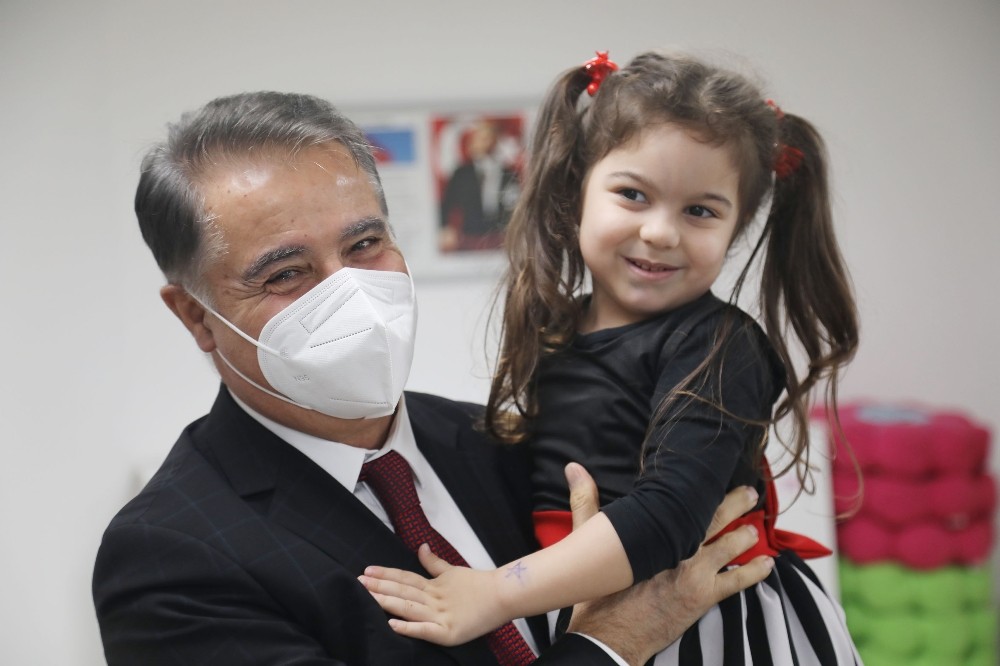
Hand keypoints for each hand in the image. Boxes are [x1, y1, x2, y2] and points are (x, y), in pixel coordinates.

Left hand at [358, 546, 508, 645]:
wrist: (504, 595)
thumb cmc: (479, 585)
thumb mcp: (452, 571)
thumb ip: (433, 563)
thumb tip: (421, 546)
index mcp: (434, 585)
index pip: (405, 578)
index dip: (386, 574)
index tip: (366, 571)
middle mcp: (434, 599)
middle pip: (402, 591)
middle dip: (379, 587)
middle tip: (358, 582)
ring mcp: (440, 615)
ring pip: (408, 607)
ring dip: (387, 602)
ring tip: (368, 597)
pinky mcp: (448, 633)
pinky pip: (424, 630)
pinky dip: (408, 627)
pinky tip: (392, 624)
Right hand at [564, 464, 773, 665]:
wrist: (608, 634)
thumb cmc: (598, 589)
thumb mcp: (589, 538)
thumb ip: (585, 500)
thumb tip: (573, 468)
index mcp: (655, 530)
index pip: (684, 500)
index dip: (700, 487)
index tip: (711, 474)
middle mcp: (679, 546)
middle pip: (713, 518)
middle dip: (734, 503)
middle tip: (748, 490)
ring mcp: (694, 572)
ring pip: (729, 546)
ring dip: (745, 533)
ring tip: (755, 522)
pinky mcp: (702, 597)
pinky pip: (736, 582)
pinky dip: (753, 572)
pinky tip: (766, 565)